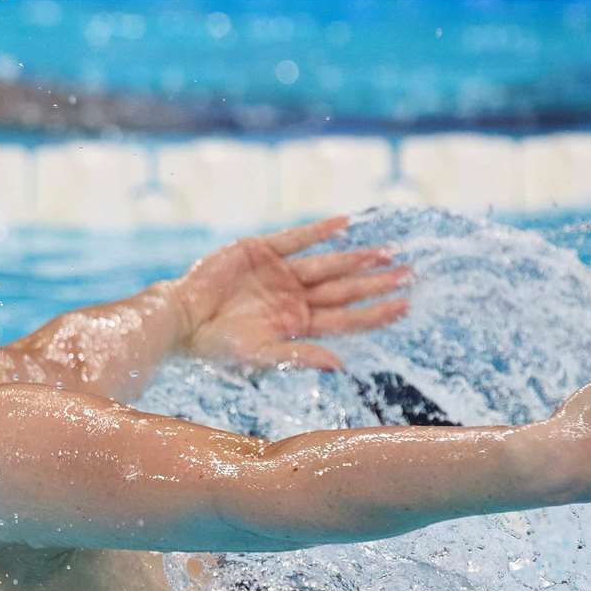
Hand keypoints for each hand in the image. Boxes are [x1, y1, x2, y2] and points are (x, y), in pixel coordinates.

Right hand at [174, 215, 409, 370]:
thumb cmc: (216, 346)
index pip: (346, 319)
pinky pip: (296, 238)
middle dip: (376, 283)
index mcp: (297, 325)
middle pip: (344, 290)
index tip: (404, 306)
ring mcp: (280, 273)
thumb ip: (300, 356)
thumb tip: (341, 366)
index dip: (374, 313)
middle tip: (410, 275)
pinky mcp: (261, 250)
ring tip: (386, 253)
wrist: (181, 319)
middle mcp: (294, 298)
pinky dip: (319, 231)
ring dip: (356, 258)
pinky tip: (344, 223)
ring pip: (327, 264)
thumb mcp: (260, 356)